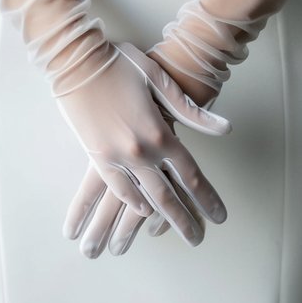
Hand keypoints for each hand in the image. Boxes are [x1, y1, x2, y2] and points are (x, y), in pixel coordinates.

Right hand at [59, 42, 230, 255]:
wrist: (77, 62)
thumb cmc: (120, 64)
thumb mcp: (159, 80)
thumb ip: (190, 110)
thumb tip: (225, 129)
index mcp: (159, 133)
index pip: (191, 175)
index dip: (207, 198)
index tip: (219, 217)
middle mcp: (140, 152)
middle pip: (168, 196)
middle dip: (185, 220)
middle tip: (197, 240)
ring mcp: (116, 157)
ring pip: (143, 198)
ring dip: (160, 218)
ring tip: (173, 232)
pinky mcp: (96, 156)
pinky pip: (117, 187)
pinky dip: (131, 201)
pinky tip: (141, 211)